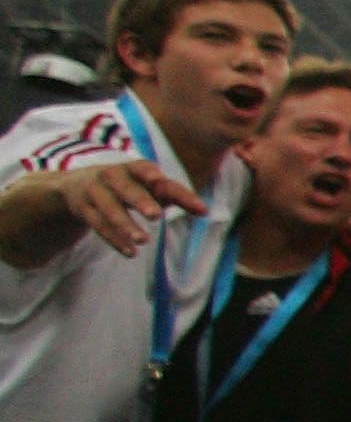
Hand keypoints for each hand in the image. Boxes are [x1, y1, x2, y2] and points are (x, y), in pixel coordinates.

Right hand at [58, 159, 204, 255]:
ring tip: (144, 240)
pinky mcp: (83, 209)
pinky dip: (115, 239)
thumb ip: (174, 195)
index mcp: (131, 168)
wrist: (75, 185)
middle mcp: (111, 176)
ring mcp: (94, 192)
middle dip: (140, 200)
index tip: (159, 179)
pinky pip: (98, 225)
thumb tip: (204, 211)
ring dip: (126, 225)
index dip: (151, 174)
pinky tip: (131, 253)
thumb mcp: (147, 186)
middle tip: (156, 216)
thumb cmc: (126, 185)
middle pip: (125, 188)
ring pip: (109, 209)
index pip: (144, 170)